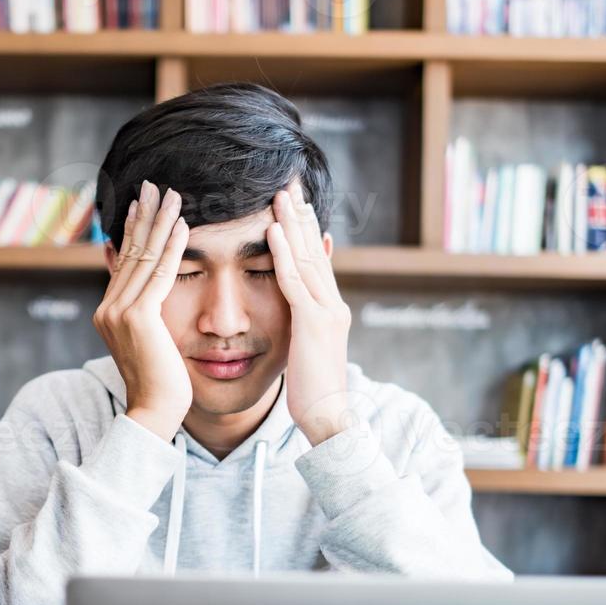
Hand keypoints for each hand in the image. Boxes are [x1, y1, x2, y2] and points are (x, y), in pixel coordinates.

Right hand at [93, 179, 192, 440]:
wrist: (154, 413)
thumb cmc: (161, 386)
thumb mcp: (150, 345)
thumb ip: (147, 317)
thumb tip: (152, 297)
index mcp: (108, 313)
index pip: (124, 261)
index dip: (134, 230)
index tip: (144, 203)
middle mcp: (108, 308)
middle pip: (130, 251)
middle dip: (144, 216)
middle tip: (154, 185)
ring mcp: (120, 312)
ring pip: (144, 257)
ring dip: (160, 222)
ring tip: (174, 195)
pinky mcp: (139, 317)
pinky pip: (159, 273)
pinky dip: (172, 247)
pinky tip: (184, 225)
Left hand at [268, 177, 352, 445]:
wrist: (329, 419)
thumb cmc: (311, 393)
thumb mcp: (306, 351)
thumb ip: (302, 325)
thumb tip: (294, 309)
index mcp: (329, 310)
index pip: (317, 262)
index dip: (306, 232)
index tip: (294, 206)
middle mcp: (332, 304)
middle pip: (316, 251)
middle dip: (302, 217)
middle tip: (290, 185)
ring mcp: (326, 312)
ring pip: (308, 258)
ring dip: (292, 224)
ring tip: (281, 196)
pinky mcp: (314, 324)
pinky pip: (295, 281)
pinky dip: (284, 254)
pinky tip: (273, 232)